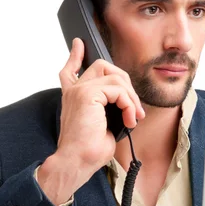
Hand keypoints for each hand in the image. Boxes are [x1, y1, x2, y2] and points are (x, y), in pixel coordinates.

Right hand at [37, 38, 144, 205]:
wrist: (77, 161)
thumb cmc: (88, 151)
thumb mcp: (103, 126)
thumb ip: (110, 109)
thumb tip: (129, 105)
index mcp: (73, 98)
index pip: (70, 71)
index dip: (75, 56)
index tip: (78, 44)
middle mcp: (73, 91)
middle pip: (102, 66)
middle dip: (124, 82)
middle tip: (134, 108)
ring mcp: (79, 90)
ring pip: (115, 77)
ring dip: (131, 98)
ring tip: (133, 118)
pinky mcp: (86, 94)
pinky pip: (118, 89)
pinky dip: (129, 104)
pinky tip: (129, 119)